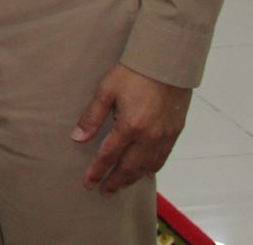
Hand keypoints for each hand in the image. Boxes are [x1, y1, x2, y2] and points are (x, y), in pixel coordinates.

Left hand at [73, 63, 190, 194]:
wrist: (167, 62)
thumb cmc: (134, 72)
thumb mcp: (107, 90)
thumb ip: (92, 116)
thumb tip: (77, 137)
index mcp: (130, 126)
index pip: (109, 156)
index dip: (97, 171)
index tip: (88, 183)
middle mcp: (148, 137)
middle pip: (128, 167)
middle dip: (114, 181)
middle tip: (103, 191)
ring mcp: (164, 137)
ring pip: (146, 167)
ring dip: (131, 179)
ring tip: (120, 185)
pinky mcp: (175, 133)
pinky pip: (162, 158)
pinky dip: (151, 168)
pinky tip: (144, 172)